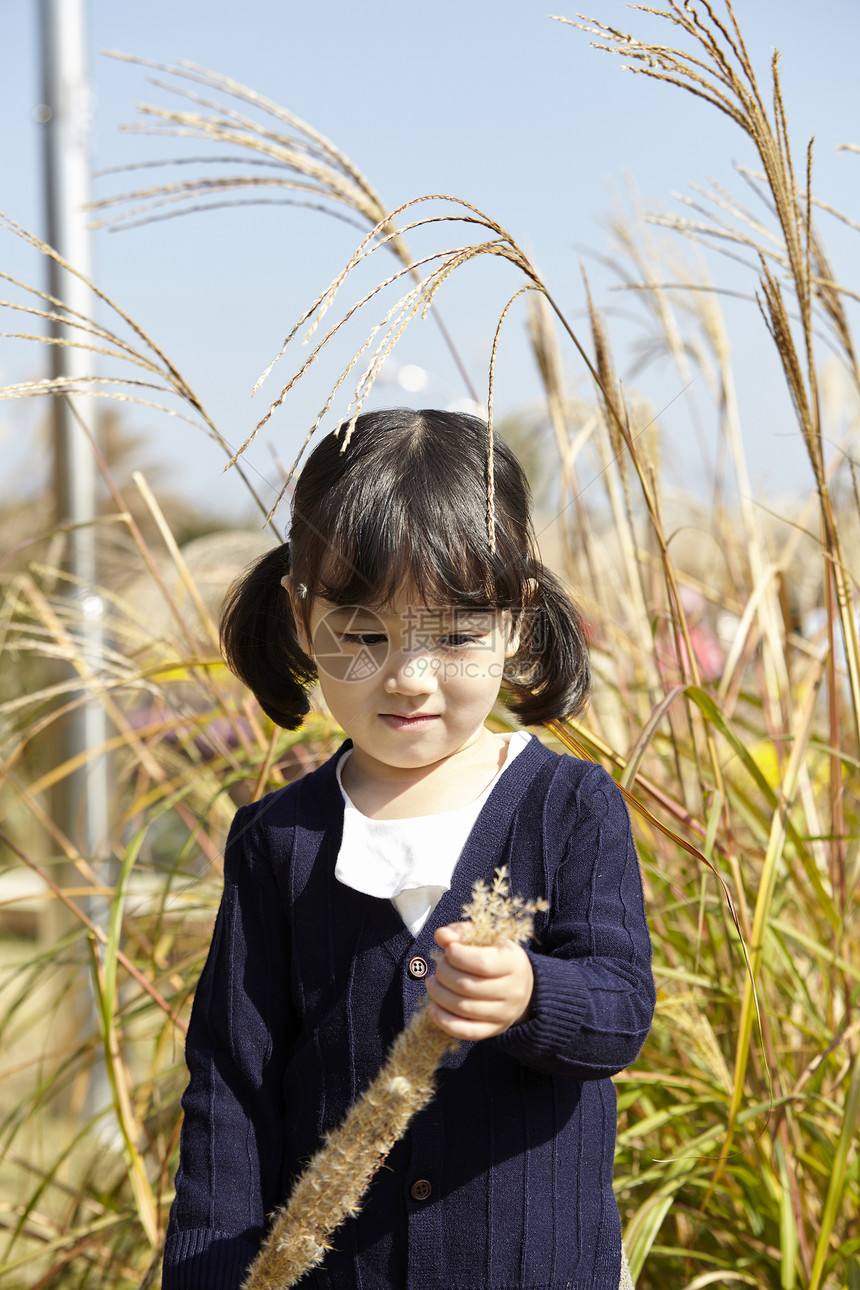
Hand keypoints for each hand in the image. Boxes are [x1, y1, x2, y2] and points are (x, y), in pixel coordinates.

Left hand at [424, 922, 534, 1040]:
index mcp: (514, 963)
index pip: (482, 963)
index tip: (449, 950)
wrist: (521, 986)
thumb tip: (441, 936)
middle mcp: (513, 991)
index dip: (458, 956)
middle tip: (439, 966)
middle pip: (468, 986)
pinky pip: (466, 1031)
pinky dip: (444, 1021)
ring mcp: (504, 1014)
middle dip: (444, 974)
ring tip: (432, 983)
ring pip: (463, 1008)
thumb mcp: (487, 938)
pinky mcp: (493, 1030)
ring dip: (439, 994)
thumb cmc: (497, 956)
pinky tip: (433, 1008)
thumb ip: (463, 933)